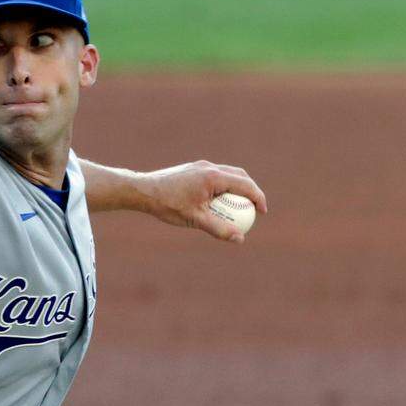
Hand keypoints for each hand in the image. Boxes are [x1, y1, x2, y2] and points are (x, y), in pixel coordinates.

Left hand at [141, 161, 267, 242]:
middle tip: (256, 208)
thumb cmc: (168, 205)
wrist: (143, 190)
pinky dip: (224, 186)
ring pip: (228, 174)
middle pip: (240, 175)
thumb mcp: (195, 220)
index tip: (262, 212)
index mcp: (213, 177)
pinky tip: (218, 202)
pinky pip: (215, 176)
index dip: (258, 198)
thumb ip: (219, 229)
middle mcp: (209, 167)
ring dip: (238, 187)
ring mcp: (200, 166)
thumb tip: (239, 239)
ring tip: (240, 206)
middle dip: (252, 190)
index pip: (245, 185)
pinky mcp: (193, 169)